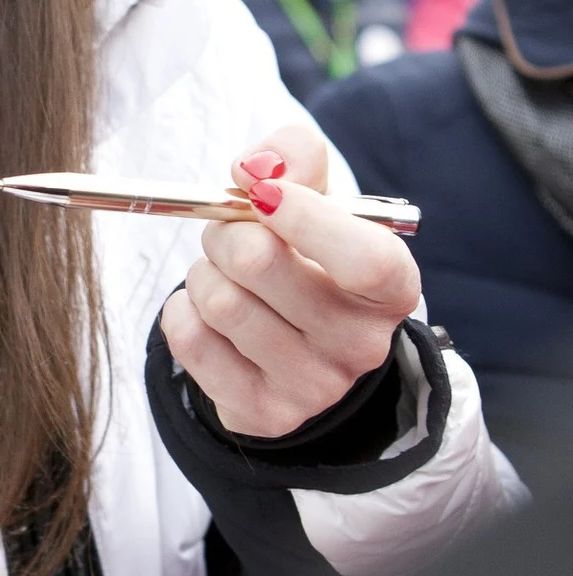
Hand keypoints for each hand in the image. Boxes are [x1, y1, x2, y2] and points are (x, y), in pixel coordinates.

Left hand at [159, 123, 420, 438]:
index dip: (306, 217)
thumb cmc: (308, 258)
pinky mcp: (264, 414)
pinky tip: (207, 313)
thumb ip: (296, 161)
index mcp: (393, 289)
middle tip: (228, 231)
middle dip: (226, 231)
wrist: (297, 347)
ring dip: (203, 273)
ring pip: (220, 302)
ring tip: (223, 276)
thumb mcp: (317, 201)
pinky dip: (183, 311)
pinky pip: (190, 340)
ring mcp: (314, 388)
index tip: (261, 191)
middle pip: (262, 264)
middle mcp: (362, 346)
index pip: (367, 259)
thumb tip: (255, 166)